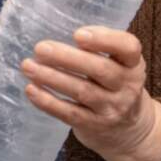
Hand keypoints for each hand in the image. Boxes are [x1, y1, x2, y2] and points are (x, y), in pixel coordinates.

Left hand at [19, 26, 160, 160]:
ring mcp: (111, 108)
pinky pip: (69, 114)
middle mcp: (127, 86)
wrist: (129, 130)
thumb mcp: (119, 63)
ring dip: (51, 77)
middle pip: (100, 69)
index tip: (77, 35)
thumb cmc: (114, 83)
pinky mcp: (95, 126)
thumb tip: (63, 30)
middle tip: (40, 48)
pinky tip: (31, 89)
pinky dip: (48, 101)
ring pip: (82, 91)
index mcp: (133, 63)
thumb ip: (100, 45)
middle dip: (66, 58)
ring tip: (28, 66)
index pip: (128, 48)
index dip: (104, 40)